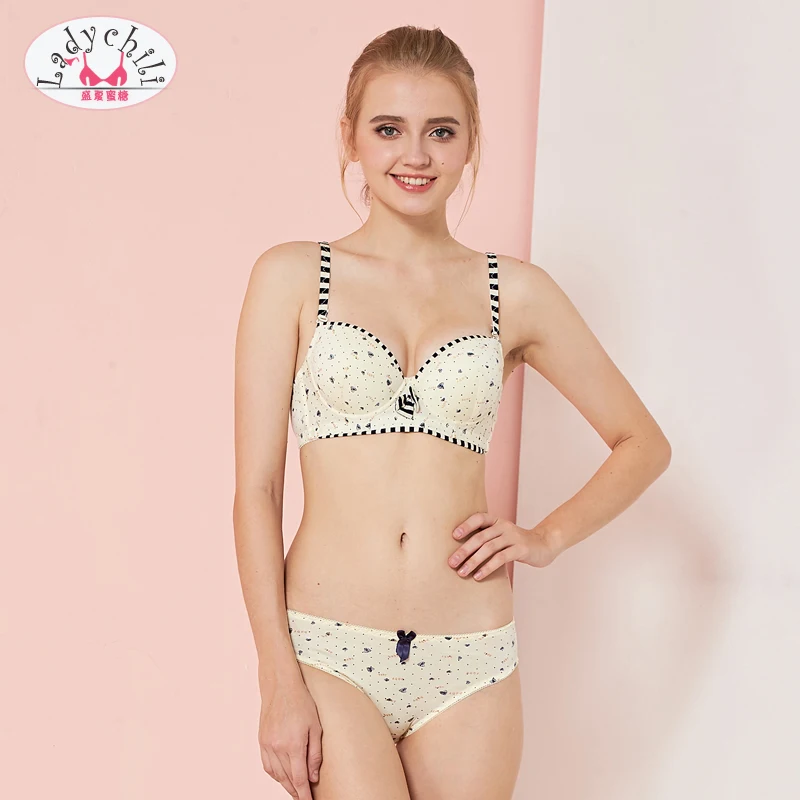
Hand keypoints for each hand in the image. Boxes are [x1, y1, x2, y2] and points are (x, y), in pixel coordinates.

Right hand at [259, 678, 322, 798]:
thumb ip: (315, 754)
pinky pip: (267, 766)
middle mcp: (278, 747)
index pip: (299, 779)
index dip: (304, 794)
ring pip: (276, 774)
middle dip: (296, 791)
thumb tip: (313, 777)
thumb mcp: (315, 727)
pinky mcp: (262, 741)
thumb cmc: (301, 703)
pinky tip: (282, 777)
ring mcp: (267, 745)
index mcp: (293, 744)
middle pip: (287, 779)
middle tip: (303, 797)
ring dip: (285, 785)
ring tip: (295, 790)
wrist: (281, 687)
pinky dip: (275, 775)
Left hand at [448, 512, 557, 579]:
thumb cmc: (515, 544)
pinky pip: (501, 558)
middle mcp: (504, 526)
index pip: (478, 518)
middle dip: (464, 550)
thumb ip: (486, 540)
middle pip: (480, 537)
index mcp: (496, 521)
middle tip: (451, 563)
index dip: (466, 525)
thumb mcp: (501, 537)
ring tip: (462, 573)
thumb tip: (459, 554)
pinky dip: (488, 567)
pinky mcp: (521, 549)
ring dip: (473, 561)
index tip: (453, 536)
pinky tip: (478, 576)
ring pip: (489, 548)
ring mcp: (513, 537)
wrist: (544, 545)